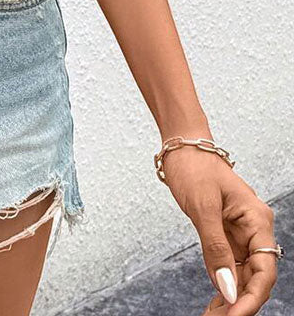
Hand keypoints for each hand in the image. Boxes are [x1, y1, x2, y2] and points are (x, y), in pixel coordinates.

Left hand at [162, 147, 276, 314]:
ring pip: (243, 276)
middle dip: (240, 303)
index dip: (252, 297)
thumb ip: (215, 248)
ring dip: (231, 299)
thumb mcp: (202, 207)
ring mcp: (241, 234)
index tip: (234, 315)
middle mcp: (254, 229)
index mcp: (257, 219)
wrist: (182, 147)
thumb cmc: (194, 167)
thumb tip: (227, 290)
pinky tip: (215, 304)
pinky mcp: (226, 235)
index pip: (264, 268)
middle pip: (256, 277)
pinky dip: (223, 285)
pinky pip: (230, 267)